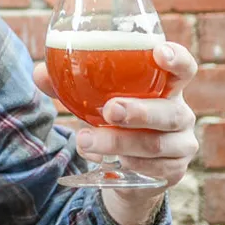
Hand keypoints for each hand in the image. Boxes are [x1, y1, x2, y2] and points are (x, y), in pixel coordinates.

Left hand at [32, 42, 198, 223]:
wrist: (127, 169)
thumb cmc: (112, 120)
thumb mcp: (94, 100)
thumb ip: (68, 85)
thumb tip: (40, 73)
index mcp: (165, 87)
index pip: (184, 68)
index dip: (176, 59)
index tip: (159, 52)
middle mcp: (179, 114)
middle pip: (169, 111)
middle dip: (138, 111)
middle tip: (110, 110)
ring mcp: (181, 144)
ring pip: (154, 144)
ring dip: (118, 142)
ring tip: (85, 140)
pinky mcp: (174, 171)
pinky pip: (151, 170)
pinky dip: (124, 164)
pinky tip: (104, 160)